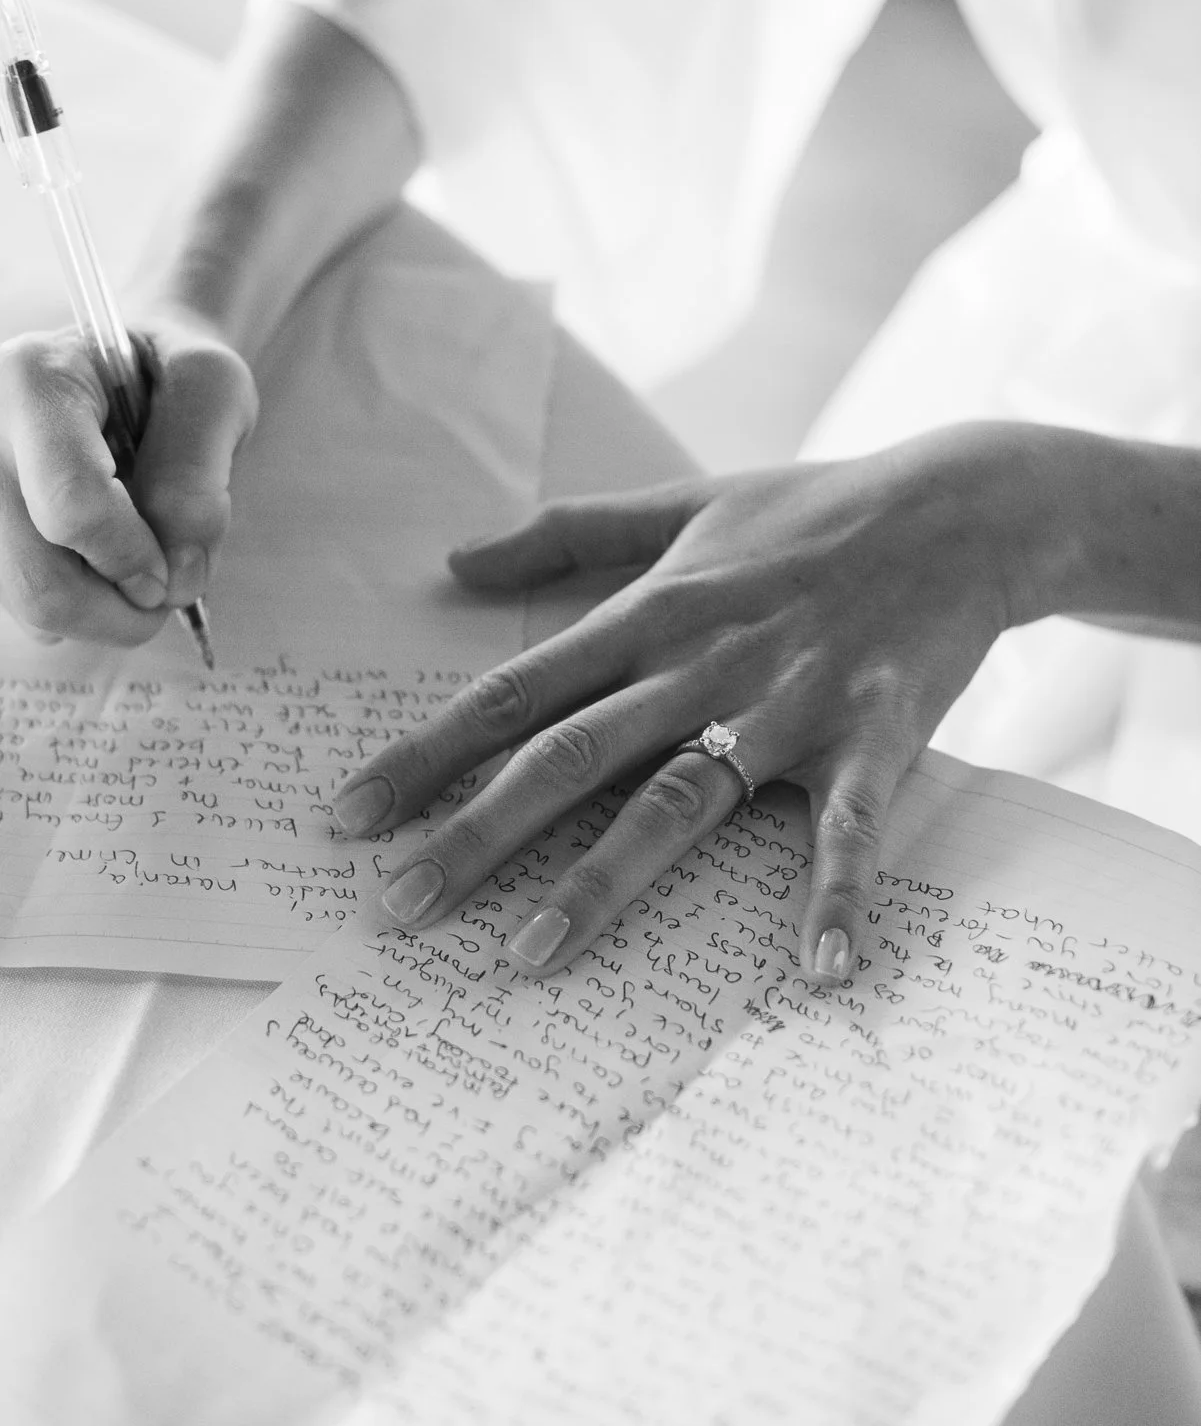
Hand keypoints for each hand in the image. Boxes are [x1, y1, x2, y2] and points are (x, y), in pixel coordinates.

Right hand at [0, 310, 256, 645]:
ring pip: (29, 605)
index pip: (72, 503)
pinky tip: (98, 563)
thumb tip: (177, 577)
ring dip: (104, 612)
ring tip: (137, 563)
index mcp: (34, 381)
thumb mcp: (212, 391)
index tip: (175, 572)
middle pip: (38, 580)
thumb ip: (198, 477)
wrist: (123, 369)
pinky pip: (24, 610)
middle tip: (165, 591)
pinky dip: (77, 609)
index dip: (134, 559)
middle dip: (120, 610)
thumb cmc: (168, 374)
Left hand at [334, 425, 1041, 981]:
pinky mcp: (871, 739)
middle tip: (392, 910)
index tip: (348, 816)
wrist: (958, 508)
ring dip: (602, 883)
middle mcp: (701, 665)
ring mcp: (786, 707)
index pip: (515, 693)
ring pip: (676, 802)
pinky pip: (848, 829)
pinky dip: (835, 897)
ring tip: (528, 959)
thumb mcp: (680, 503)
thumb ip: (567, 534)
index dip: (426, 754)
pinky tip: (817, 974)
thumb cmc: (810, 510)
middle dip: (474, 835)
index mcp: (650, 612)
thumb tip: (456, 561)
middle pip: (569, 758)